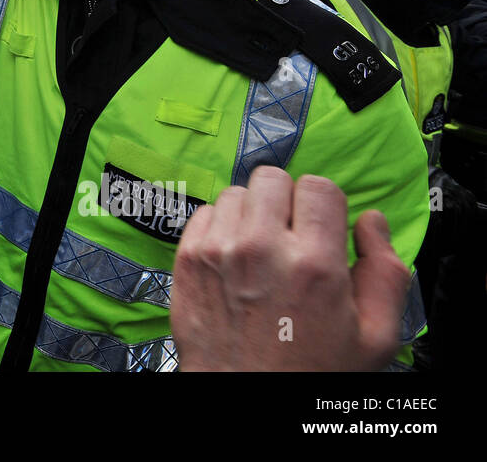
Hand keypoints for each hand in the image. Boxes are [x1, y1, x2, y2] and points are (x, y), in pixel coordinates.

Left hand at [171, 165, 410, 371]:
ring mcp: (219, 250)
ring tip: (261, 250)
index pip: (318, 186)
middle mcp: (262, 248)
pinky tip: (234, 259)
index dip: (325, 205)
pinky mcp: (188, 258)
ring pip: (236, 193)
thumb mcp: (374, 337)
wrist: (245, 396)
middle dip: (286, 201)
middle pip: (272, 178)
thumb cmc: (310, 370)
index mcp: (314, 264)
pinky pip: (206, 213)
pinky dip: (221, 227)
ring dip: (251, 213)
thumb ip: (386, 272)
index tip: (322, 227)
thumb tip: (372, 220)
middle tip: (290, 234)